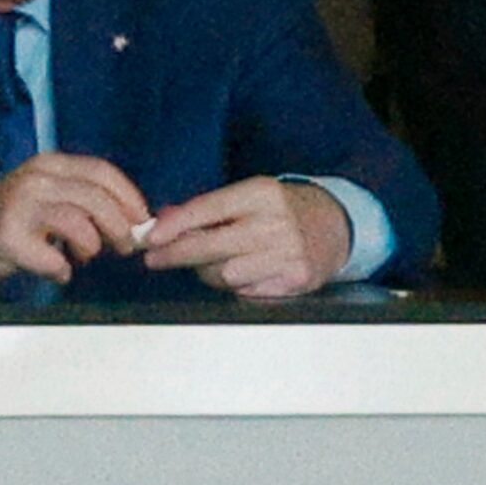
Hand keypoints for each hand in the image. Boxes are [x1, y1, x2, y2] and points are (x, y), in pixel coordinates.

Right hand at [0, 153, 150, 286]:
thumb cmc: (11, 217)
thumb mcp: (46, 194)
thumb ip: (84, 199)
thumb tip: (135, 220)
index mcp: (49, 165)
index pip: (102, 172)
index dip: (129, 197)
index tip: (142, 220)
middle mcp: (35, 180)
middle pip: (96, 199)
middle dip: (120, 228)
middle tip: (124, 247)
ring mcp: (19, 207)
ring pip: (79, 224)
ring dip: (91, 248)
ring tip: (81, 256)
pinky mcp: (8, 238)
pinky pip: (53, 260)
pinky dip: (62, 271)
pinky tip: (55, 270)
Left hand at [142, 176, 351, 298]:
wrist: (335, 227)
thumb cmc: (282, 211)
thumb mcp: (248, 198)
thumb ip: (206, 209)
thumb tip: (163, 220)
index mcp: (261, 193)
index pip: (207, 209)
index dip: (174, 225)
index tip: (150, 236)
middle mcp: (275, 221)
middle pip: (210, 245)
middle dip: (175, 254)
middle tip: (154, 259)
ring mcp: (287, 252)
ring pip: (224, 274)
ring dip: (209, 273)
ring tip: (214, 263)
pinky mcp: (295, 279)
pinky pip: (246, 291)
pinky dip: (237, 286)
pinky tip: (244, 273)